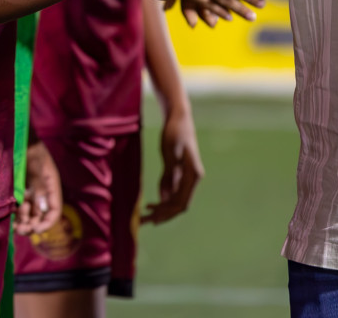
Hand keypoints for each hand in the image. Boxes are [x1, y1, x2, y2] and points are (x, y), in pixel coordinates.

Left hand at [15, 141, 61, 234]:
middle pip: (41, 217)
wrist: (14, 134)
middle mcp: (42, 192)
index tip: (36, 230)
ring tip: (15, 224)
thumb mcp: (35, 162)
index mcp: (51, 186)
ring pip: (29, 216)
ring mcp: (29, 192)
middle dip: (32, 226)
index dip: (47, 223)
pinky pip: (18, 209)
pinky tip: (10, 216)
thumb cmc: (27, 144)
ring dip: (24, 223)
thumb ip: (40, 184)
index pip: (54, 211)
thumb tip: (43, 208)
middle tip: (20, 228)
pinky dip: (16, 216)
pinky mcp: (18, 191)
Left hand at [142, 105, 202, 224]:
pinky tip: (151, 203)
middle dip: (162, 214)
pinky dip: (162, 199)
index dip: (167, 213)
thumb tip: (165, 197)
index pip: (182, 202)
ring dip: (161, 209)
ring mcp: (187, 176)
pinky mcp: (180, 173)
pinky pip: (172, 191)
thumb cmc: (174, 131)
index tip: (153, 219)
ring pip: (175, 199)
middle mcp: (192, 178)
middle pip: (178, 204)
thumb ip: (169, 174)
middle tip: (144, 221)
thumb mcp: (169, 152)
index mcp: (194, 175)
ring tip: (144, 215)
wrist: (179, 117)